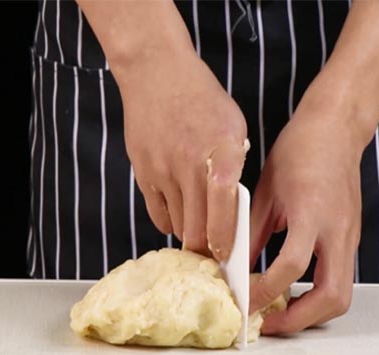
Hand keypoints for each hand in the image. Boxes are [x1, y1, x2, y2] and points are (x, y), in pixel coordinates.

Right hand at [79, 0, 250, 260]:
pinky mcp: (143, 174)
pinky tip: (181, 213)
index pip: (223, 215)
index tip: (228, 257)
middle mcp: (191, 168)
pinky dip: (171, 222)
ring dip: (190, 234)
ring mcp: (163, 172)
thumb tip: (233, 209)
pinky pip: (158, 214)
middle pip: (196, 231)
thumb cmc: (203, 100)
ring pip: (178, 226)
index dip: (225, 244)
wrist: (158, 74)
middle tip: (216, 253)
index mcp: (222, 156)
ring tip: (200, 230)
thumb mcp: (234, 128)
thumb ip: (235, 168)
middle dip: (207, 249)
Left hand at [247, 0, 378, 333]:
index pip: (291, 266)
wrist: (337, 129)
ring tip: (280, 313)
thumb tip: (233, 264)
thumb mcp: (265, 188)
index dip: (266, 291)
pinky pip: (340, 279)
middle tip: (268, 323)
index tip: (245, 302)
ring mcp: (350, 237)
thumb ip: (252, 230)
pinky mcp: (351, 239)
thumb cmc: (301, 150)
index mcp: (313, 213)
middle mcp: (338, 231)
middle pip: (332, 296)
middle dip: (300, 320)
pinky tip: (293, 290)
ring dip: (313, 313)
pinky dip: (318, 295)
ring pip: (342, 294)